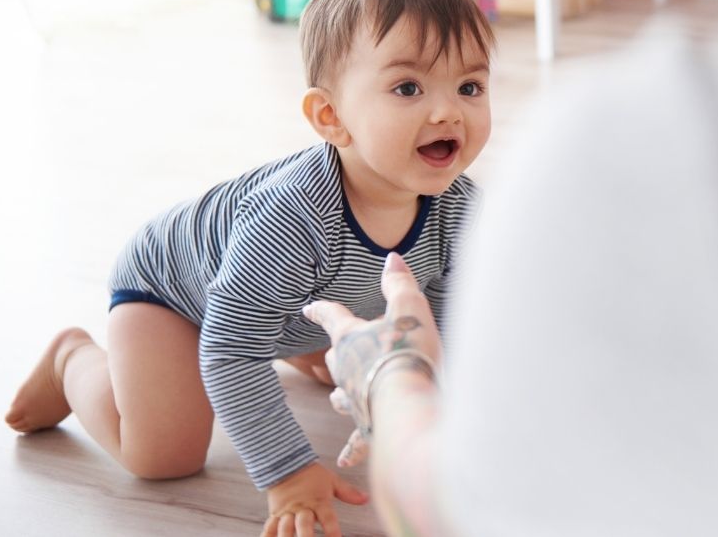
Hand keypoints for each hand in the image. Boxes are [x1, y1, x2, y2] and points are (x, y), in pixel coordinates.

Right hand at [261, 462, 367, 536]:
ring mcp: (287, 512)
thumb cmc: (312, 475)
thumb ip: (348, 493)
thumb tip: (366, 499)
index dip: (332, 530)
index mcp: (319, 501)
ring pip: (285, 529)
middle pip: (304, 525)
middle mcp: (303, 508)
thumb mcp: (332, 481)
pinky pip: (270, 528)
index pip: (328, 518)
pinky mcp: (275, 514)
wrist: (287, 463)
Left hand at [304, 252, 441, 466]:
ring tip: (340, 399)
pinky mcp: (367, 426)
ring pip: (339, 397)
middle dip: (336, 354)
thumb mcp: (408, 307)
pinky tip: (345, 460)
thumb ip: (399, 282)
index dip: (320, 310)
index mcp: (351, 338)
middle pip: (334, 358)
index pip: (331, 317)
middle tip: (336, 351)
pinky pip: (357, 439)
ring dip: (340, 396)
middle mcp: (345, 370)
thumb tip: (392, 257)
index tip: (307, 307)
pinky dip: (352, 448)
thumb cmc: (408, 350)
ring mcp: (354, 400)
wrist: (409, 399)